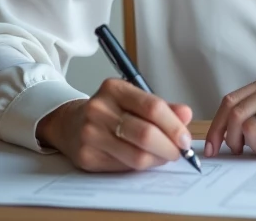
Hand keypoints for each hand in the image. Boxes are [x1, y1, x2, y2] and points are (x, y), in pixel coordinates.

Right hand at [36, 78, 193, 172]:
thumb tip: (186, 114)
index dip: (174, 126)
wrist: (69, 123)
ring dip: (158, 160)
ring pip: (136, 155)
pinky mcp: (87, 157)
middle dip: (169, 147)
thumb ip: (162, 107)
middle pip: (146, 134)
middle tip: (179, 152)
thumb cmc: (109, 111)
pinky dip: (141, 166)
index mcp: (114, 89)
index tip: (185, 138)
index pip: (152, 107)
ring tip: (164, 156)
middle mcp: (99, 109)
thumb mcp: (133, 100)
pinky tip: (145, 160)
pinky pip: (124, 167)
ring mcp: (90, 134)